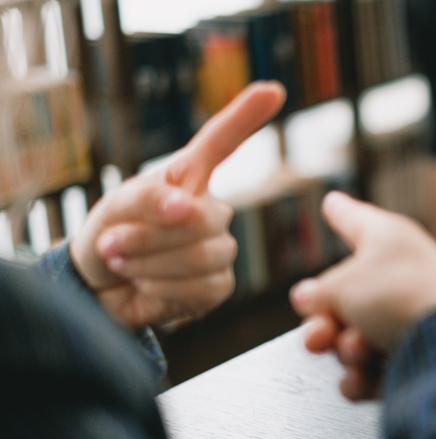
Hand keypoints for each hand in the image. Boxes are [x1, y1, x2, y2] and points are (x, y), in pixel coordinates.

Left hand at [69, 82, 285, 327]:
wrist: (99, 288)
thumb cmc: (110, 234)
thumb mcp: (116, 206)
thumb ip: (148, 197)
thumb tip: (185, 206)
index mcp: (188, 179)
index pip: (221, 143)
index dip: (245, 117)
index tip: (273, 90)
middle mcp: (211, 211)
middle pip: (204, 218)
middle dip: (151, 236)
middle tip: (112, 243)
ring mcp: (218, 249)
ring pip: (203, 256)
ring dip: (149, 264)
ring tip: (123, 263)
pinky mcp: (218, 286)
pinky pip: (200, 287)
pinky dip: (161, 289)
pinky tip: (146, 285)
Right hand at [291, 192, 435, 400]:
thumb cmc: (403, 298)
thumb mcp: (342, 284)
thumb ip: (319, 292)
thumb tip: (310, 299)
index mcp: (389, 241)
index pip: (356, 220)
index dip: (340, 212)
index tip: (333, 202)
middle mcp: (401, 276)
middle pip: (344, 297)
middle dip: (324, 322)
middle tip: (319, 334)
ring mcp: (409, 318)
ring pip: (354, 337)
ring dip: (346, 350)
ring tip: (358, 350)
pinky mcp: (415, 358)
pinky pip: (372, 370)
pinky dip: (363, 377)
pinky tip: (362, 378)